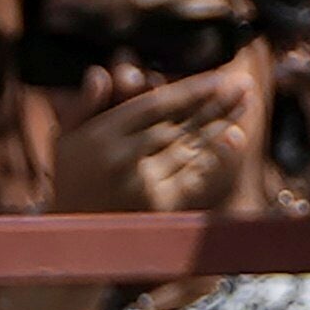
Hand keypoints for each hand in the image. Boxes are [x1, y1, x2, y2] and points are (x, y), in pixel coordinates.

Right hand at [45, 64, 258, 218]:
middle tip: (244, 86)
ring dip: (221, 123)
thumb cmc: (71, 180)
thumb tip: (99, 73)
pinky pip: (193, 175)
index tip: (219, 78)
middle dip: (215, 103)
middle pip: (181, 123)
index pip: (156, 106)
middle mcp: (124, 158)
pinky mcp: (156, 204)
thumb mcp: (64, 139)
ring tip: (245, 104)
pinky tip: (234, 137)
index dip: (191, 91)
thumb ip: (83, 105)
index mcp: (102, 136)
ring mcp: (142, 182)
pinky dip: (215, 156)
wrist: (70, 235)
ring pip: (191, 145)